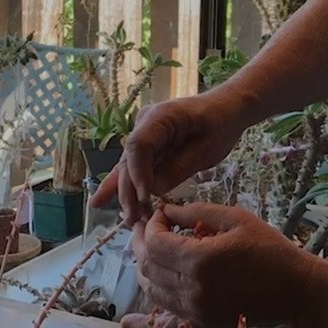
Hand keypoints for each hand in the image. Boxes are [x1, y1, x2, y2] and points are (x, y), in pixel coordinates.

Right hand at [91, 94, 246, 224]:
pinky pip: (134, 167)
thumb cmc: (221, 124)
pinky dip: (126, 185)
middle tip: (134, 218)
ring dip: (127, 193)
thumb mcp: (206, 150)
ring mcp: (143, 133)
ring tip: (126, 219)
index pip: (138, 146)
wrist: (226, 108)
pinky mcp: (148, 145)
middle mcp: (144, 123)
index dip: (138, 174)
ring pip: (128, 166)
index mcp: (160, 116)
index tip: (145, 198)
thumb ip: (177, 169)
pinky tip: (100, 201)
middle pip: (129, 160)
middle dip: (130, 191)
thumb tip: (151, 191)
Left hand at [122, 202, 319, 327]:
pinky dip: (143, 326)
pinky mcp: (201, 324)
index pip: (154, 242)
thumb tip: (165, 209)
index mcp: (198, 260)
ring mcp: (194, 311)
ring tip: (154, 253)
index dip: (151, 225)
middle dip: (143, 243)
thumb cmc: (270, 249)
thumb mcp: (235, 218)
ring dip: (146, 269)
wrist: (296, 290)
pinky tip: (124, 323)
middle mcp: (191, 289)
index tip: (162, 214)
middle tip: (149, 229)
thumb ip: (196, 212)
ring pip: (151, 290)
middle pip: (147, 266)